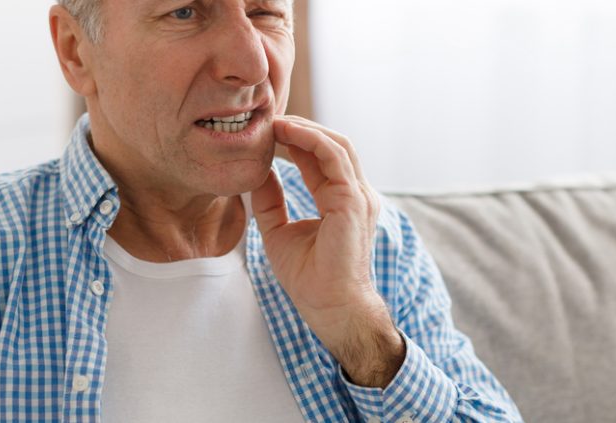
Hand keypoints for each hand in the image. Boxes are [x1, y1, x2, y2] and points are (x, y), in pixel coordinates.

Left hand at [250, 115, 404, 387]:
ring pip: (336, 144)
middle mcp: (355, 194)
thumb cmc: (310, 278)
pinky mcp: (353, 200)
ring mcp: (358, 195)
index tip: (267, 132)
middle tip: (269, 120)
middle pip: (331, 145)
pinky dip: (310, 139)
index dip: (295, 140)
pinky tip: (287, 133)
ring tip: (275, 122)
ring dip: (304, 128)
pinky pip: (334, 157)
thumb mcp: (278, 231)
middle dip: (301, 128)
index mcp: (341, 200)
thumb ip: (271, 201)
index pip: (321, 158)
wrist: (330, 308)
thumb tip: (256, 174)